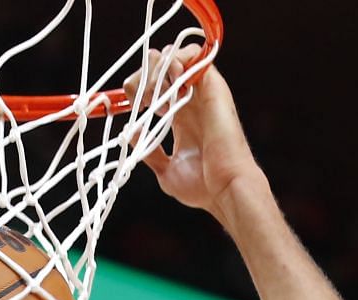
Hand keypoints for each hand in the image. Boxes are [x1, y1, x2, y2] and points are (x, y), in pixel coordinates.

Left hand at [125, 46, 258, 221]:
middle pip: (158, 65)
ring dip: (156, 69)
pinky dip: (174, 63)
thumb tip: (132, 133)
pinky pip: (192, 54)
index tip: (134, 109)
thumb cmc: (203, 187)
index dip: (136, 88)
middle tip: (142, 101)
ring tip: (155, 95)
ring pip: (173, 54)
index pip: (152, 86)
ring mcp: (201, 91)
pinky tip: (170, 88)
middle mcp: (190, 100)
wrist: (226, 189)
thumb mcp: (166, 171)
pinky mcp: (212, 85)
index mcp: (180, 117)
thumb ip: (150, 152)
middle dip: (142, 76)